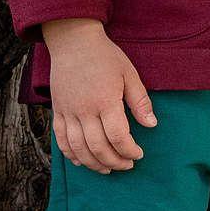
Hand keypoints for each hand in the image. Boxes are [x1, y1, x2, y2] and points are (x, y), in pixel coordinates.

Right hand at [42, 19, 155, 172]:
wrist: (73, 41)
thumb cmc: (105, 56)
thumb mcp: (129, 73)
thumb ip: (139, 101)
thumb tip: (152, 124)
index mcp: (105, 100)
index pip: (118, 136)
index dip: (129, 150)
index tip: (139, 154)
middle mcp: (84, 109)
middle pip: (97, 147)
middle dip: (115, 161)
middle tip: (127, 165)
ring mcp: (68, 112)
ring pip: (78, 148)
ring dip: (93, 164)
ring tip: (108, 168)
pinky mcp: (58, 111)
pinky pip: (60, 140)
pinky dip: (71, 154)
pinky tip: (82, 161)